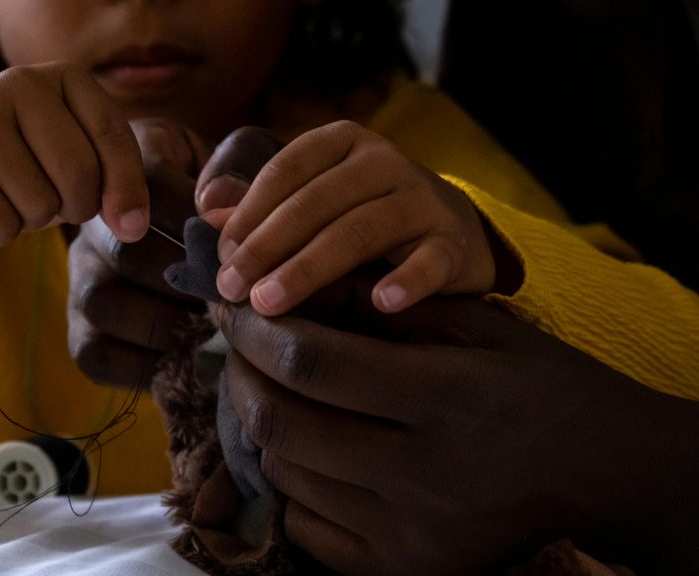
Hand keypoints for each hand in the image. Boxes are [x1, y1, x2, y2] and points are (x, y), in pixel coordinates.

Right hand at [0, 63, 149, 267]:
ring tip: (12, 196)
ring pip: (39, 204)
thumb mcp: (81, 160)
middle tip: (55, 200)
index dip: (127, 187)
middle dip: (75, 206)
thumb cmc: (28, 167)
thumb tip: (133, 226)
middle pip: (79, 171)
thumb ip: (117, 183)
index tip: (132, 225)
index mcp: (64, 76)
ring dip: (32, 219)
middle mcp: (18, 83)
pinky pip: (0, 225)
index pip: (112, 133)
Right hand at [66, 118, 208, 387]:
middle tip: (231, 295)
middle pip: (126, 251)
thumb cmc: (222, 193)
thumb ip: (235, 168)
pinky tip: (186, 356)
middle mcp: (92, 219)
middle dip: (188, 279)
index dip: (198, 216)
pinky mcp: (78, 326)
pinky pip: (95, 355)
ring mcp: (81, 275)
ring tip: (211, 326)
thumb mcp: (234, 160)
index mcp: (130, 164)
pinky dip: (144, 366)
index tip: (235, 242)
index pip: (152, 185)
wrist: (193, 236)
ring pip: (103, 304)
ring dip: (167, 323)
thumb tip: (216, 202)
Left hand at [212, 120, 497, 315]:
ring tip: (271, 303)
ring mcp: (422, 199)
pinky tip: (381, 303)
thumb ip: (261, 204)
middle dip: (266, 247)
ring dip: (310, 268)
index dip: (248, 213)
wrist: (453, 233)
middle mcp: (383, 161)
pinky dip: (407, 281)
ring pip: (359, 230)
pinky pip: (430, 261)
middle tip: (231, 289)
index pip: (284, 170)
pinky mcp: (453, 242)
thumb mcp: (312, 201)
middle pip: (314, 202)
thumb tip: (206, 209)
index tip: (220, 256)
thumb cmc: (362, 217)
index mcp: (340, 142)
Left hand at [216, 281, 698, 573]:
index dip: (255, 329)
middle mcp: (425, 475)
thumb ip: (386, 301)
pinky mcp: (403, 568)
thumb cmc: (534, 380)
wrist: (601, 469)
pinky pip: (305, 522)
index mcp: (446, 399)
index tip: (232, 303)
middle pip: (282, 422)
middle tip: (233, 341)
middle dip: (238, 371)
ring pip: (285, 471)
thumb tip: (295, 286)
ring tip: (265, 383)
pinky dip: (288, 478)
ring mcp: (410, 534)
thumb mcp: (475, 321)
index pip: (312, 361)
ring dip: (259, 419)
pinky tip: (303, 442)